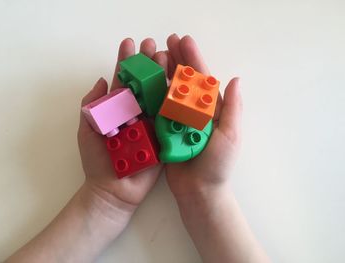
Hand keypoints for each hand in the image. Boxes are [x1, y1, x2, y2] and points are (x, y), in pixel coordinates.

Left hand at [78, 38, 162, 210]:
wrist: (113, 190)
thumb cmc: (98, 162)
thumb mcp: (87, 130)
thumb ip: (91, 106)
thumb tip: (101, 80)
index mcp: (117, 110)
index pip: (123, 81)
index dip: (125, 62)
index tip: (129, 43)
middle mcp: (136, 113)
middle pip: (143, 84)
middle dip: (147, 63)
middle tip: (152, 43)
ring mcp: (151, 124)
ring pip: (157, 96)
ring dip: (161, 75)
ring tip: (166, 56)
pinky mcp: (163, 137)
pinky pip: (168, 117)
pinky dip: (173, 100)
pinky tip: (178, 83)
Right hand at [155, 34, 242, 198]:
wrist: (198, 191)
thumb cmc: (217, 166)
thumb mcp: (230, 136)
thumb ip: (232, 109)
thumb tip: (236, 79)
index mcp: (211, 110)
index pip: (202, 79)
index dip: (193, 59)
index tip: (184, 41)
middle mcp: (193, 111)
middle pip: (183, 81)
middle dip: (176, 60)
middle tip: (167, 41)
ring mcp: (176, 119)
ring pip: (168, 91)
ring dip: (162, 72)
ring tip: (153, 54)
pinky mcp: (162, 130)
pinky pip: (156, 109)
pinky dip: (150, 93)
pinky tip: (144, 80)